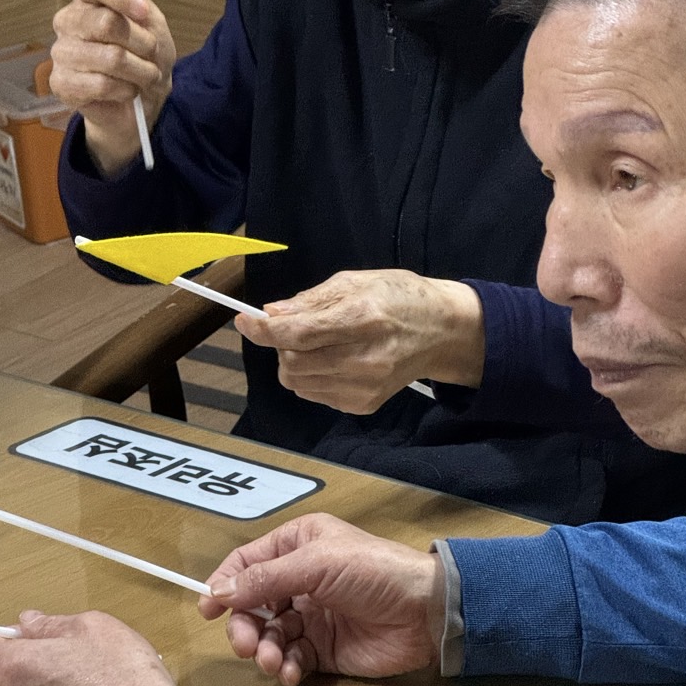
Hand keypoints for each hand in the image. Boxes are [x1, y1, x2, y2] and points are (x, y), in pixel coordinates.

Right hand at [50, 0, 176, 174]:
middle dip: (143, 42)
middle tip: (152, 53)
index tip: (143, 11)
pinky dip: (126, 90)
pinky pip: (102, 84)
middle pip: (107, 22)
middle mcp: (69, 21)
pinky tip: (127, 91)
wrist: (143, 101)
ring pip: (111, 57)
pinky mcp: (62, 83)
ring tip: (145, 76)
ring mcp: (62, 52)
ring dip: (141, 71)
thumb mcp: (152, 23)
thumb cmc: (146, 57)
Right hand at [201, 513, 443, 685]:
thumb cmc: (371, 571)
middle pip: (252, 604)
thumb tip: (217, 590)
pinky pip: (290, 658)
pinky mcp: (322, 648)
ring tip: (274, 662)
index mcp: (297, 544)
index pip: (248, 562)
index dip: (225, 584)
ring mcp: (310, 615)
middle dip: (245, 626)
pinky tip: (292, 672)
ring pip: (268, 634)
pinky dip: (285, 667)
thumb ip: (266, 578)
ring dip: (264, 650)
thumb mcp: (317, 564)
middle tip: (247, 645)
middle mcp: (299, 578)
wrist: (423, 613)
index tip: (207, 610)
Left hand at [236, 270, 483, 412]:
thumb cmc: (398, 297)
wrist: (442, 331)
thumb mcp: (355, 281)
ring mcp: (366, 386)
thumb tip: (271, 315)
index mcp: (362, 317)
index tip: (244, 320)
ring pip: (299, 382)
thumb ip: (310, 300)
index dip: (264, 330)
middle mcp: (365, 358)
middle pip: (293, 363)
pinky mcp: (365, 405)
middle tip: (293, 329)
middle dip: (280, 345)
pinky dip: (311, 377)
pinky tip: (333, 360)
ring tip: (318, 344)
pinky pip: (315, 394)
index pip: (299, 334)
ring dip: (293, 362)